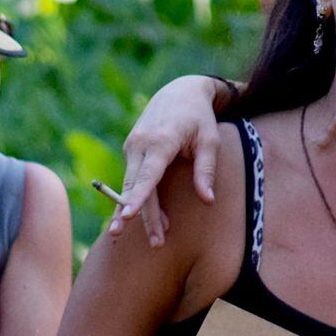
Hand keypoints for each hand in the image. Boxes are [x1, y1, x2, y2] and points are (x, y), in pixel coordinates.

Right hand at [114, 75, 224, 246]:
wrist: (179, 92)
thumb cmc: (200, 117)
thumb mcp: (210, 139)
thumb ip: (206, 169)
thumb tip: (207, 200)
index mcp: (161, 140)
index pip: (147, 175)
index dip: (137, 198)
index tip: (125, 217)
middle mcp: (140, 145)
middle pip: (138, 188)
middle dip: (144, 217)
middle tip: (157, 243)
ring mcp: (132, 148)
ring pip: (132, 187)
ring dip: (141, 214)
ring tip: (156, 239)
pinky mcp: (131, 152)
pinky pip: (132, 180)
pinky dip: (136, 200)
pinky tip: (136, 221)